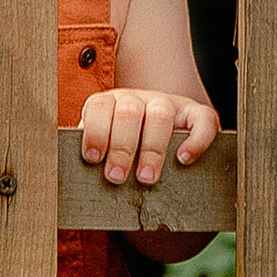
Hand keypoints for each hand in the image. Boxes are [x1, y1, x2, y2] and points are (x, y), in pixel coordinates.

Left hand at [80, 90, 221, 186]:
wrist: (157, 135)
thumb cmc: (124, 151)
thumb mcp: (104, 146)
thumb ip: (94, 154)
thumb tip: (73, 177)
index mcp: (111, 104)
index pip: (99, 107)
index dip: (96, 132)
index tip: (94, 158)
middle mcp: (138, 99)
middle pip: (129, 112)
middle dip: (122, 147)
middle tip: (117, 177)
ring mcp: (169, 104)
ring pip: (160, 114)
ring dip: (152, 148)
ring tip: (146, 177)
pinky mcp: (196, 113)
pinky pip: (202, 119)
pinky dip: (195, 139)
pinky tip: (184, 158)